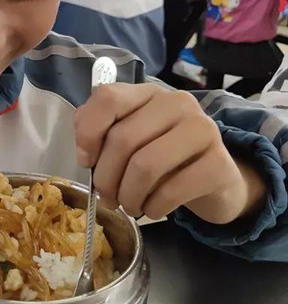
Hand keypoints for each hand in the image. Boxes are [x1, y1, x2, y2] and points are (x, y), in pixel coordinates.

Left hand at [75, 83, 265, 223]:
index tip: (85, 161)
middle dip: (106, 178)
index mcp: (148, 93)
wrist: (215, 179)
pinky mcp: (218, 162)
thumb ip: (99, 133)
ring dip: (129, 196)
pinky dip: (153, 208)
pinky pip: (172, 190)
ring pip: (145, 165)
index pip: (108, 98)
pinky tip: (152, 210)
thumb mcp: (130, 141)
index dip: (88, 132)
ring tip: (129, 206)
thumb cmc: (163, 158)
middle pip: (123, 138)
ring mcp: (202, 129)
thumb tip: (85, 154)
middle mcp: (177, 103)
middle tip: (107, 198)